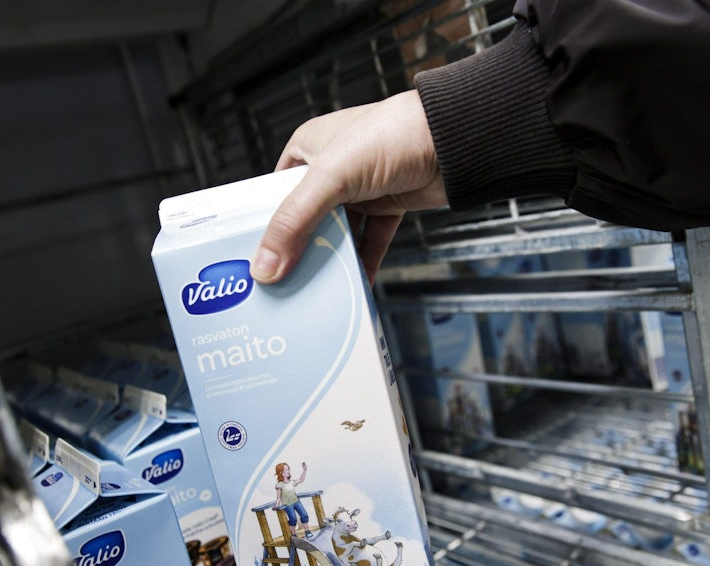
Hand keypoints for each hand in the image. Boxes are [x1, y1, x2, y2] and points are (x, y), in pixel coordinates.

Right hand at [250, 90, 445, 284]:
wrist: (453, 140)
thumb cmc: (393, 133)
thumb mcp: (331, 177)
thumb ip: (295, 221)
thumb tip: (266, 265)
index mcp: (309, 148)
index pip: (275, 194)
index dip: (264, 226)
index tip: (256, 260)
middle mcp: (332, 169)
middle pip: (305, 218)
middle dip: (297, 250)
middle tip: (282, 283)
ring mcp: (361, 189)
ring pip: (338, 233)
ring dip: (331, 259)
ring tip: (314, 289)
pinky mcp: (387, 206)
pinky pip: (369, 241)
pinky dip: (363, 262)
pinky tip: (355, 284)